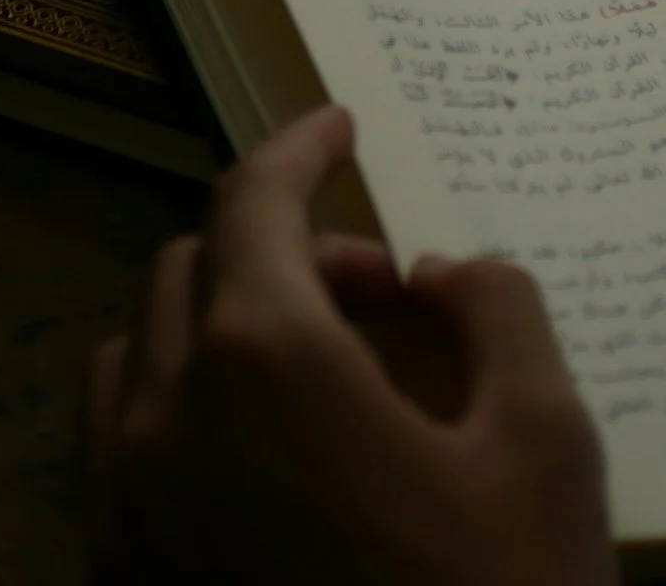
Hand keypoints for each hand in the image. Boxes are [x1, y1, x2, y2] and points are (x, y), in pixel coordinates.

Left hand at [86, 105, 614, 585]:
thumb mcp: (545, 444)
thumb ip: (499, 313)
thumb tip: (446, 270)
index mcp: (265, 359)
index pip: (252, 202)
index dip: (298, 147)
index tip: (338, 126)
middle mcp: (167, 417)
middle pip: (191, 266)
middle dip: (281, 248)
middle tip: (384, 291)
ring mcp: (128, 507)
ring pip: (139, 354)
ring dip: (220, 324)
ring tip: (322, 370)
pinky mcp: (119, 576)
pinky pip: (122, 448)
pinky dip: (184, 407)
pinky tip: (269, 457)